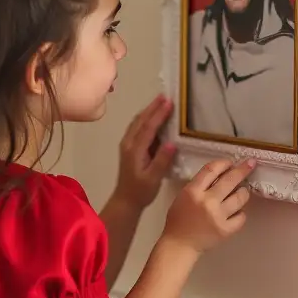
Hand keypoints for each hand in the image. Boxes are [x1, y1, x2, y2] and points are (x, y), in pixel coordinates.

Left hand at [113, 94, 176, 209]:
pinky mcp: (129, 147)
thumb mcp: (153, 178)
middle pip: (140, 120)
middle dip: (153, 107)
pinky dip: (145, 118)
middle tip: (166, 96)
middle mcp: (129, 143)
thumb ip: (161, 161)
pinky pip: (137, 127)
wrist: (125, 200)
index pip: (148, 127)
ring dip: (148, 111)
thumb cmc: (141, 191)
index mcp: (135, 150)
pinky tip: (152, 116)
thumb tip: (172, 143)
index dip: (159, 114)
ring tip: (160, 101)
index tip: (169, 102)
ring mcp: (127, 144)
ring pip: (137, 122)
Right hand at [162, 158, 254, 252]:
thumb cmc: (179, 220)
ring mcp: (218, 216)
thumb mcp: (183, 196)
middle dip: (243, 170)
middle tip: (251, 164)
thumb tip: (221, 175)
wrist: (180, 244)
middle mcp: (207, 201)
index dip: (224, 163)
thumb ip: (200, 185)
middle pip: (230, 180)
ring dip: (243, 192)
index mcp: (193, 191)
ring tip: (242, 192)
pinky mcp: (226, 229)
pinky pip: (241, 216)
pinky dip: (240, 213)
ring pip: (240, 197)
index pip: (212, 169)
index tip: (230, 162)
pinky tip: (235, 212)